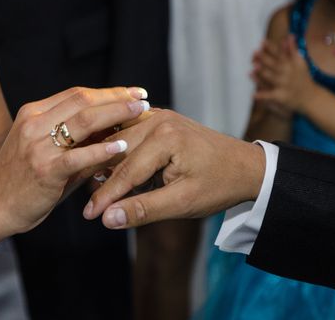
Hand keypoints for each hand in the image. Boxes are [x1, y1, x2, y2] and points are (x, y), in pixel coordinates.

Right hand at [0, 86, 149, 237]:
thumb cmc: (22, 180)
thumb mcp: (44, 151)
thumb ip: (75, 140)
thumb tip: (114, 131)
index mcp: (33, 113)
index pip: (76, 94)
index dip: (108, 91)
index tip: (132, 93)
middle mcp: (34, 123)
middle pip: (83, 100)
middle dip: (117, 97)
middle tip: (142, 98)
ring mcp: (37, 145)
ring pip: (83, 120)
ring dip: (116, 114)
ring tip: (139, 112)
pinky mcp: (44, 169)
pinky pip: (78, 155)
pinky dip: (102, 149)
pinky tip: (121, 146)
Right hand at [82, 110, 265, 228]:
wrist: (246, 166)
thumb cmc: (219, 185)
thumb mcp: (183, 202)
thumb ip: (145, 209)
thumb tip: (108, 218)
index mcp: (165, 137)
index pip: (126, 171)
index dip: (106, 196)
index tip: (88, 216)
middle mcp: (158, 119)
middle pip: (118, 152)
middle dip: (103, 180)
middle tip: (88, 207)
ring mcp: (159, 116)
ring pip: (121, 142)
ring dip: (108, 164)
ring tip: (94, 189)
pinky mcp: (160, 119)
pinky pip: (130, 135)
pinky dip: (120, 152)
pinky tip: (110, 167)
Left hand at [252, 35, 318, 114]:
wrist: (311, 97)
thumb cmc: (303, 78)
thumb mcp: (301, 62)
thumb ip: (293, 49)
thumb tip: (289, 35)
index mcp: (291, 64)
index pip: (280, 53)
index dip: (270, 48)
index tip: (262, 42)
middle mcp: (287, 73)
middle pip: (274, 64)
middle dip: (264, 58)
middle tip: (254, 52)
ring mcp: (283, 85)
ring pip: (271, 78)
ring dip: (262, 73)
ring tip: (252, 69)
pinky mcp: (281, 96)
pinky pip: (270, 95)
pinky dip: (262, 95)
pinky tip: (253, 94)